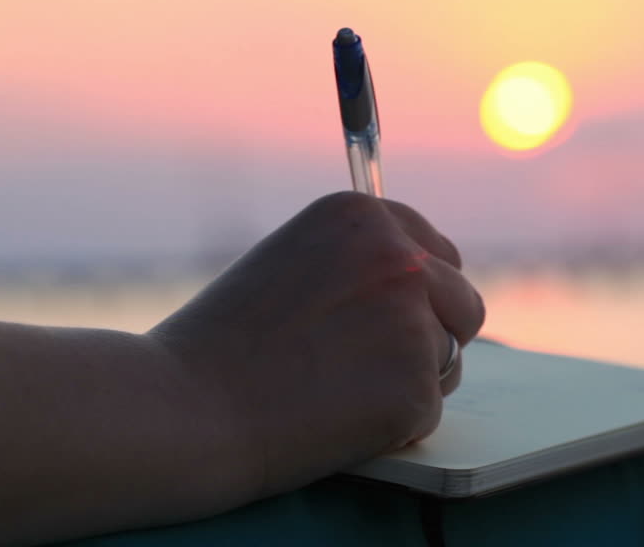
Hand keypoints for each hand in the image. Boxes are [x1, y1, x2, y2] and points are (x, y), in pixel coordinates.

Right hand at [148, 192, 484, 502]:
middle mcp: (400, 257)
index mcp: (363, 216)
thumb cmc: (220, 346)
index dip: (417, 295)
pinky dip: (392, 427)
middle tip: (364, 367)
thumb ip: (355, 266)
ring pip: (448, 359)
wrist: (182, 409)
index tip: (385, 322)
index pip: (437, 252)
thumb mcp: (291, 265)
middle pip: (462, 303)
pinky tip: (333, 421)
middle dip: (430, 337)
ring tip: (332, 392)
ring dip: (409, 382)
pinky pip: (428, 411)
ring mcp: (414, 320)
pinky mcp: (416, 386)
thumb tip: (416, 289)